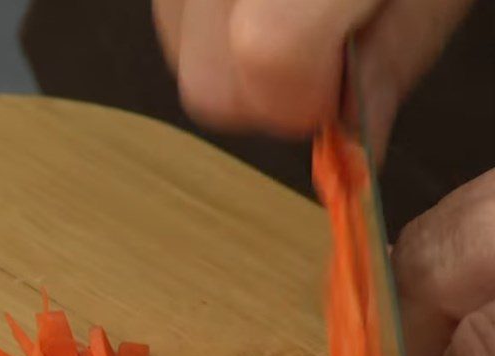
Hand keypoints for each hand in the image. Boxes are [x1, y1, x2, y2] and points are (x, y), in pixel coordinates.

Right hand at [153, 0, 471, 160]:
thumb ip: (396, 53)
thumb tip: (351, 131)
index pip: (269, 49)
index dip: (300, 99)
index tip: (331, 99)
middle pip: (205, 79)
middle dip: (262, 96)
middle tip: (315, 62)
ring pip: (179, 51)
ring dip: (233, 59)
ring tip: (289, 9)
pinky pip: (172, 12)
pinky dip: (213, 23)